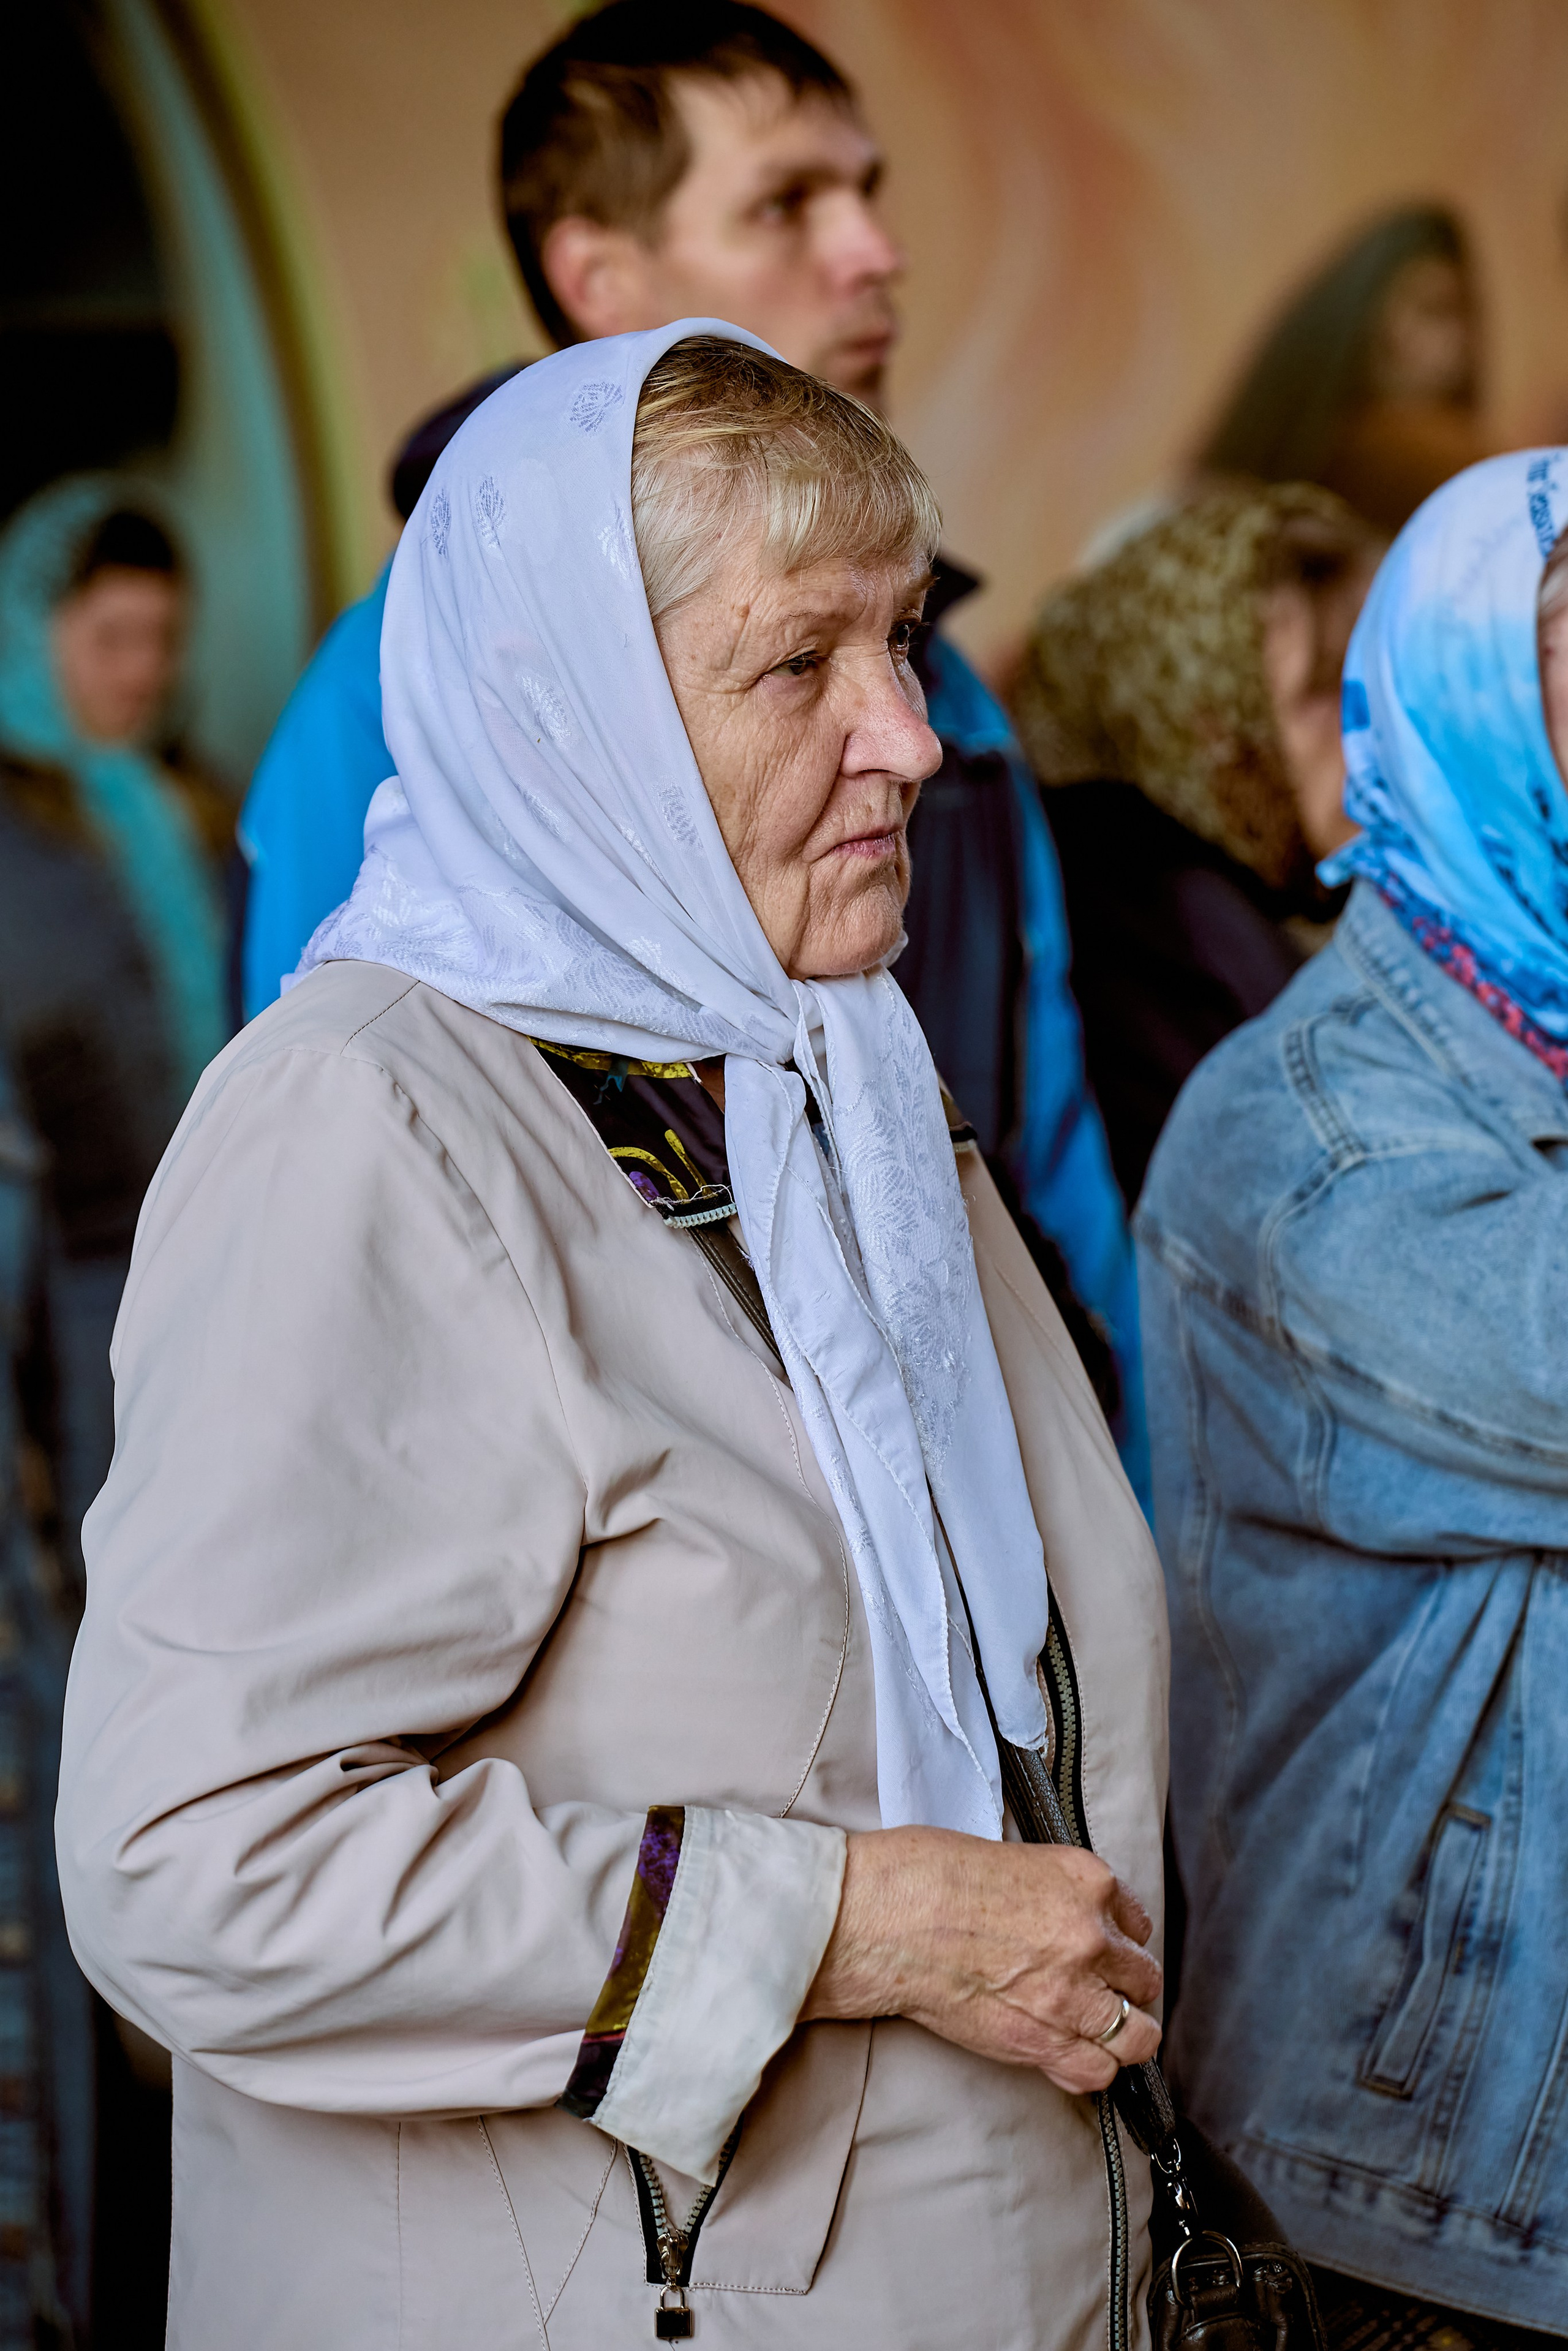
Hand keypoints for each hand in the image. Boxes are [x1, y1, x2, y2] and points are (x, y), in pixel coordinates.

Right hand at [801, 1825, 1161, 2094]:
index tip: (1105, 1951)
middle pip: (1143, 1977)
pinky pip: (1096, 2070)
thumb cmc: (926, 1877)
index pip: (1135, 1921)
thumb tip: (1048, 1914)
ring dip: (1120, 2034)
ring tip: (1096, 2033)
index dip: (1119, 1940)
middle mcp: (1091, 1935)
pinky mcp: (1044, 2038)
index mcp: (1085, 1879)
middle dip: (1123, 1986)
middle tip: (1098, 1991)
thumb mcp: (1007, 1859)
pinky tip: (1071, 2055)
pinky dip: (1089, 2068)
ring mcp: (1072, 1992)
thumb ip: (1047, 1891)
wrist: (889, 1918)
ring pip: (1138, 2034)